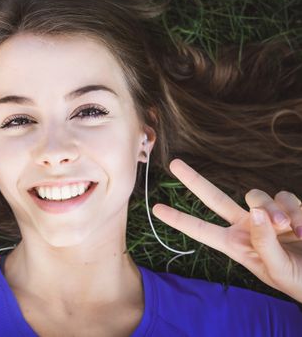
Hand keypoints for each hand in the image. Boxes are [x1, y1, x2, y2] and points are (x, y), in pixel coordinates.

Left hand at [152, 158, 301, 302]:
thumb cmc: (298, 279)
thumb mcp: (276, 268)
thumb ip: (264, 241)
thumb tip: (254, 211)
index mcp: (235, 244)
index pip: (201, 230)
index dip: (179, 219)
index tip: (156, 209)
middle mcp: (246, 226)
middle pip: (214, 198)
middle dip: (194, 180)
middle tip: (175, 163)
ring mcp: (267, 215)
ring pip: (256, 196)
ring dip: (272, 211)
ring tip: (290, 231)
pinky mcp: (289, 207)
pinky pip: (286, 197)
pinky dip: (296, 211)